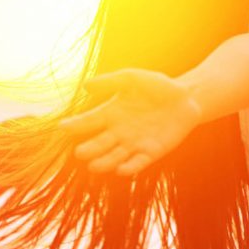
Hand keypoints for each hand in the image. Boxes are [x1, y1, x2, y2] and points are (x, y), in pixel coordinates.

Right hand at [58, 68, 201, 176]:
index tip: (62, 127)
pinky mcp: (151, 152)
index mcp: (111, 113)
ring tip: (94, 166)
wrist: (185, 97)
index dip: (75, 124)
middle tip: (79, 153)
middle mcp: (118, 132)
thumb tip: (85, 85)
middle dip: (89, 149)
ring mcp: (134, 143)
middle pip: (99, 144)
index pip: (89, 121)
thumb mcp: (133, 78)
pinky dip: (130, 167)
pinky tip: (122, 170)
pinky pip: (138, 162)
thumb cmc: (157, 86)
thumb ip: (110, 81)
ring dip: (105, 162)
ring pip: (115, 157)